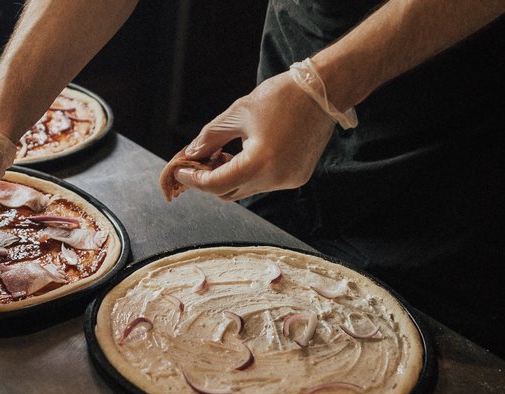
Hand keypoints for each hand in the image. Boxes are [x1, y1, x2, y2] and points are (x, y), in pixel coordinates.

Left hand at [169, 72, 335, 201]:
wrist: (324, 92)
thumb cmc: (281, 97)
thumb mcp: (238, 113)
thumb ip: (210, 138)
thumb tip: (190, 154)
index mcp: (260, 163)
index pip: (216, 184)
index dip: (194, 179)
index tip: (180, 170)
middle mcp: (276, 179)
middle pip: (230, 192)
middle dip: (209, 180)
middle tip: (197, 161)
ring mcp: (289, 181)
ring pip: (247, 189)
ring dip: (230, 177)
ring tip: (221, 154)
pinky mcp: (297, 177)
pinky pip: (264, 183)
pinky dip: (250, 174)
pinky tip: (244, 155)